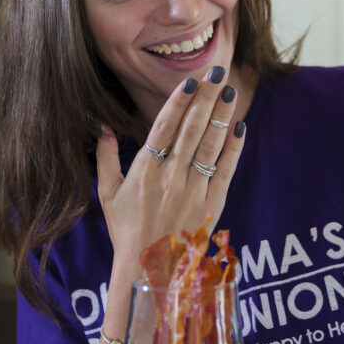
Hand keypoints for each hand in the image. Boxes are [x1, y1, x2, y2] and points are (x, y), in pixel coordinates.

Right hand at [96, 65, 245, 265]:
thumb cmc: (127, 230)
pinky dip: (234, 148)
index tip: (190, 81)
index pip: (163, 128)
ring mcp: (193, 190)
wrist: (151, 269)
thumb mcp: (107, 194)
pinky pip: (226, 171)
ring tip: (231, 91)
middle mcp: (170, 177)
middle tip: (218, 73)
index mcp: (144, 171)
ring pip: (210, 146)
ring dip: (222, 116)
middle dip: (206, 99)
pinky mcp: (212, 204)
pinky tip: (241, 127)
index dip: (178, 103)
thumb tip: (102, 126)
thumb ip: (105, 157)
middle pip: (191, 130)